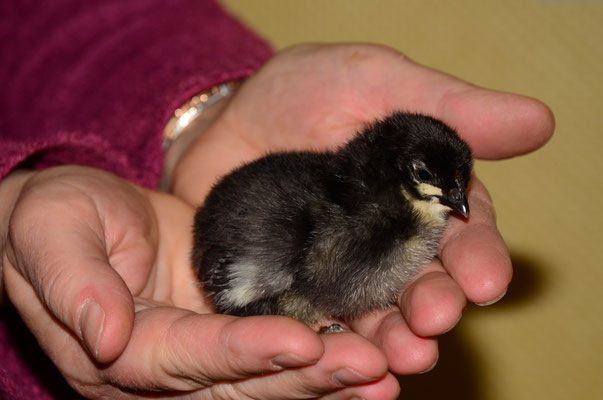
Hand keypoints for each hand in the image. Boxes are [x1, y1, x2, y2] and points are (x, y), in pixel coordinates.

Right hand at [1, 166, 397, 398]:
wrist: (80, 214)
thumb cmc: (54, 218)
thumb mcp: (50, 233)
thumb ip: (73, 284)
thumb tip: (102, 336)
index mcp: (122, 350)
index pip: (186, 360)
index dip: (244, 354)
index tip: (304, 342)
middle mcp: (166, 367)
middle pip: (241, 382)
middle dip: (307, 375)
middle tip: (374, 368)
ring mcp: (200, 352)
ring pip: (268, 377)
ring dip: (328, 377)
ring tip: (386, 372)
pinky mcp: (226, 328)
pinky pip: (276, 350)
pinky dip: (320, 355)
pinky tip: (368, 353)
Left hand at [172, 44, 553, 374]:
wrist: (226, 119)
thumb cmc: (305, 92)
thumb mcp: (375, 81)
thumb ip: (447, 106)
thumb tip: (539, 120)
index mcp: (418, 196)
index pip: (459, 232)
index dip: (477, 256)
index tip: (485, 281)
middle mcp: (384, 243)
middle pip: (419, 282)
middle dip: (432, 304)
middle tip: (435, 320)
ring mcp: (336, 271)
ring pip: (372, 313)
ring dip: (390, 338)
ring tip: (402, 356)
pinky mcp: (289, 289)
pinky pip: (313, 323)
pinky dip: (330, 346)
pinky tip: (344, 367)